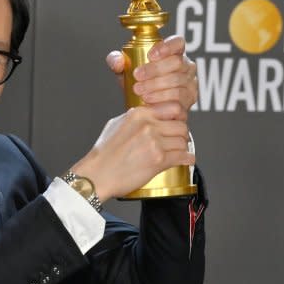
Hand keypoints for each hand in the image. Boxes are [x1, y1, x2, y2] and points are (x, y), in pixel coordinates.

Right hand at [73, 36, 197, 201]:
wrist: (97, 175)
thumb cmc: (103, 154)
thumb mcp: (115, 125)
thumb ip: (135, 117)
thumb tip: (148, 114)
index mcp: (139, 114)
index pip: (172, 108)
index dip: (176, 118)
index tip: (175, 125)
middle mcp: (148, 125)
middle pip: (181, 125)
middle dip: (181, 134)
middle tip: (177, 140)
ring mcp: (154, 142)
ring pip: (183, 141)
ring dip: (182, 148)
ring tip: (177, 152)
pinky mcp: (158, 160)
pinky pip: (183, 156)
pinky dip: (187, 159)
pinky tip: (187, 160)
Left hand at [105, 35, 197, 122]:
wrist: (144, 107)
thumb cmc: (138, 83)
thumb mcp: (124, 71)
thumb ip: (116, 61)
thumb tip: (118, 61)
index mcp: (174, 52)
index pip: (178, 42)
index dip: (166, 47)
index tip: (150, 55)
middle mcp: (187, 66)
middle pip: (177, 63)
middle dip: (155, 70)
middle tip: (137, 77)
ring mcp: (190, 84)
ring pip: (178, 83)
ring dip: (157, 88)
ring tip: (141, 93)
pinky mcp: (189, 101)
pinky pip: (180, 101)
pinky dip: (163, 103)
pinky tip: (151, 105)